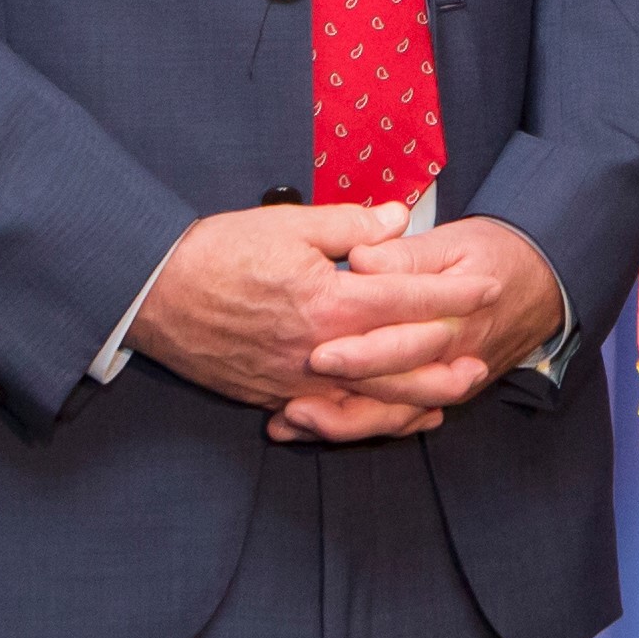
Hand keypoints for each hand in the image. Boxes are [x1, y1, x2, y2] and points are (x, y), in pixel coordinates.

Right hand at [131, 204, 494, 422]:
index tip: (487, 285)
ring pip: (370, 399)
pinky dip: (366, 418)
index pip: (409, 300)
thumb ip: (350, 224)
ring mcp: (295, 380)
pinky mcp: (272, 395)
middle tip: (485, 355)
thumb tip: (397, 219)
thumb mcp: (288, 224)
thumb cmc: (217, 252)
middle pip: (401, 362)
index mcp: (328, 301)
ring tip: (452, 396)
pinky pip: (330, 415)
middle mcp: (318, 350)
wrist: (151, 293)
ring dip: (417, 399)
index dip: (454, 293)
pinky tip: (391, 416)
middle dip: (448, 358)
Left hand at [268, 217, 566, 444]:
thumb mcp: (454, 242)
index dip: (362, 351)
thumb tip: (361, 258)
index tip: (318, 353)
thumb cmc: (493, 255)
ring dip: (342, 425)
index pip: (405, 342)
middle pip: (394, 392)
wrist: (542, 283)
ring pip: (393, 418)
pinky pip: (395, 421)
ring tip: (290, 420)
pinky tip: (307, 425)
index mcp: (454, 320)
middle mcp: (451, 361)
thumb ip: (406, 255)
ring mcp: (445, 384)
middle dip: (341, 400)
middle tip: (293, 402)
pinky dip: (354, 427)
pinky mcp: (435, 394)